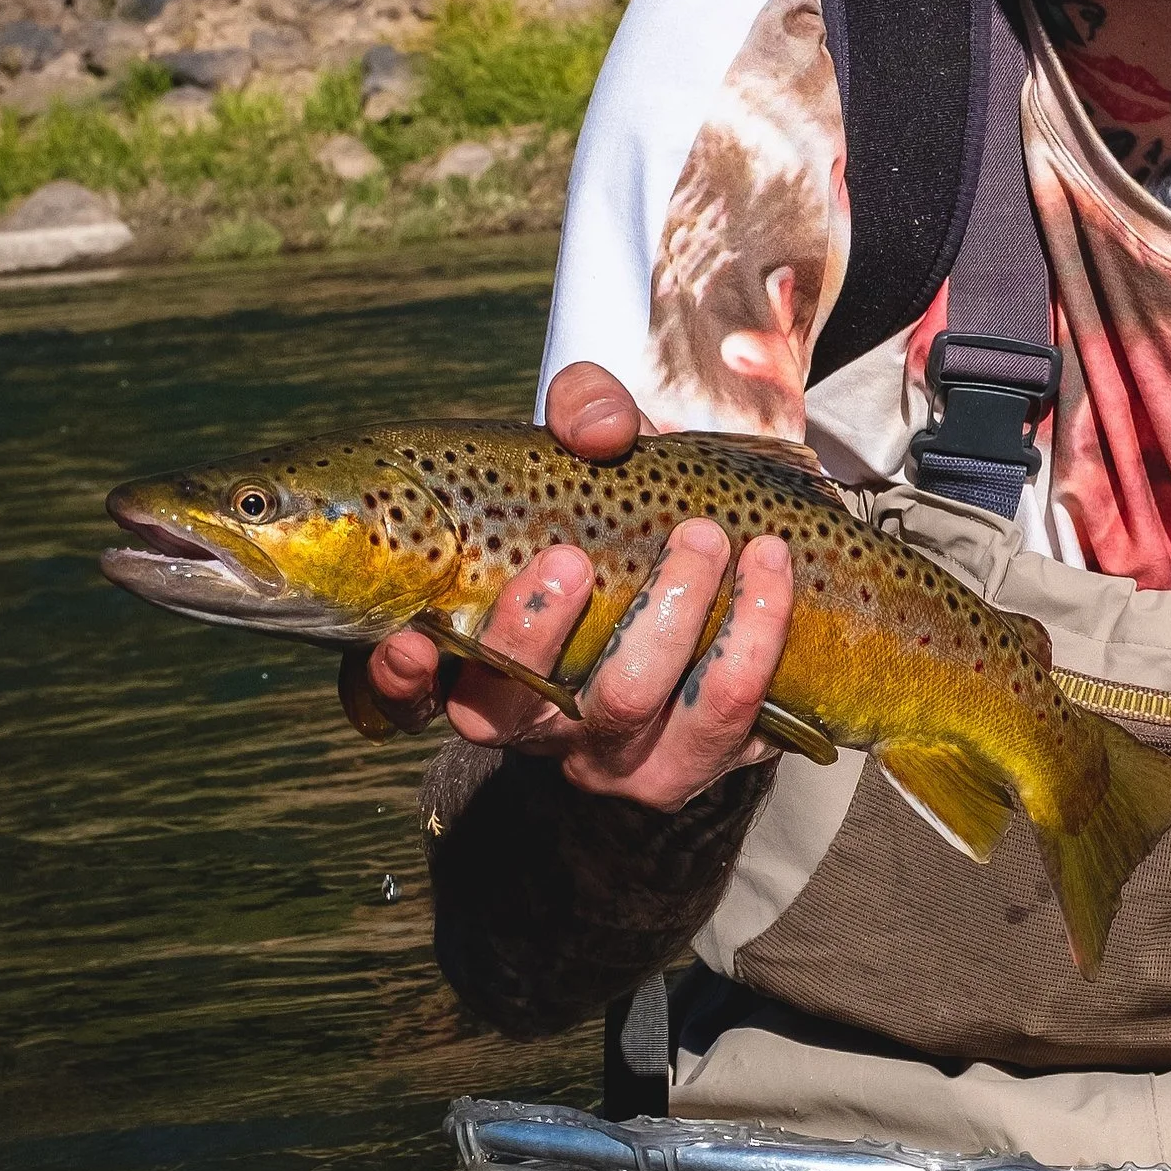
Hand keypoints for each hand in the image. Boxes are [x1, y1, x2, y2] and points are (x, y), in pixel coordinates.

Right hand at [345, 362, 795, 809]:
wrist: (731, 578)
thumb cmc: (629, 519)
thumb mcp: (593, 457)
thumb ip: (583, 412)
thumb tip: (600, 431)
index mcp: (478, 660)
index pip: (409, 697)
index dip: (399, 683)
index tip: (410, 641)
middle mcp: (537, 722)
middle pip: (514, 710)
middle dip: (537, 632)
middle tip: (575, 557)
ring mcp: (617, 753)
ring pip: (628, 706)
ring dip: (667, 616)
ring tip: (706, 540)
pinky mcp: (701, 758)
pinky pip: (729, 721)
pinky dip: (755, 639)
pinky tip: (771, 572)